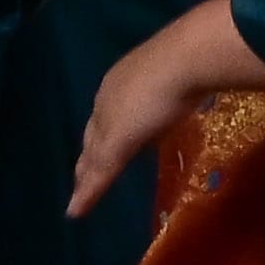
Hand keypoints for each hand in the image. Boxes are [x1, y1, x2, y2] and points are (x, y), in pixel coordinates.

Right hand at [71, 0, 264, 216]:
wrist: (193, 53)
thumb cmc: (152, 101)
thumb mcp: (121, 140)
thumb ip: (98, 173)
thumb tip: (70, 212)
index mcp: (101, 104)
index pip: (88, 143)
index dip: (85, 167)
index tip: (81, 185)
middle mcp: (116, 86)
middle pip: (102, 122)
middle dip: (96, 146)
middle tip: (96, 168)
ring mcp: (145, 70)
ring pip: (126, 105)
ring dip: (123, 126)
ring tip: (127, 142)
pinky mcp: (175, 62)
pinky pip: (154, 92)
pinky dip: (149, 110)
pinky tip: (162, 113)